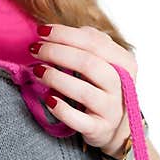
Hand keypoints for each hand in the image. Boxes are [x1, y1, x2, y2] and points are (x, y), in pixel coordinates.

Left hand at [30, 23, 137, 155]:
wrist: (115, 127)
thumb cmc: (102, 86)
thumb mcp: (104, 61)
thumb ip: (88, 42)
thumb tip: (56, 31)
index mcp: (125, 62)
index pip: (94, 42)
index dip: (65, 34)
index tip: (42, 30)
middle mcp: (122, 85)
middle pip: (88, 63)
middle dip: (56, 53)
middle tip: (35, 49)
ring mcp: (112, 109)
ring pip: (83, 91)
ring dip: (55, 78)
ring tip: (37, 70)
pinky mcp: (100, 129)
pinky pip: (78, 120)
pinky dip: (61, 108)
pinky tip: (48, 98)